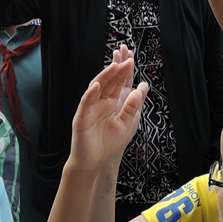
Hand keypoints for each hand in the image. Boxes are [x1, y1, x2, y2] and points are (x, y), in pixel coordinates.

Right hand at [69, 46, 148, 171]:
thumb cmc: (108, 144)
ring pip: (96, 88)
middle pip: (108, 82)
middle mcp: (99, 102)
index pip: (117, 84)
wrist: (93, 162)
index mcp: (110, 103)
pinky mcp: (81, 117)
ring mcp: (89, 108)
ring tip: (114, 66)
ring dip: (104, 77)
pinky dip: (90, 94)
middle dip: (116, 70)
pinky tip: (97, 85)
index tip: (132, 60)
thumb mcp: (126, 124)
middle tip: (126, 59)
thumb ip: (133, 107)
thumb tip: (141, 88)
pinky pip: (86, 103)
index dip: (124, 72)